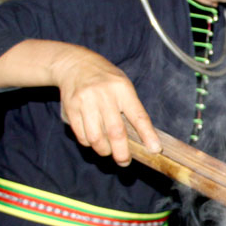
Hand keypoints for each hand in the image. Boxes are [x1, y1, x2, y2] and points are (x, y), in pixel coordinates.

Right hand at [49, 46, 160, 165]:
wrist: (74, 64)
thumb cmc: (105, 80)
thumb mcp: (123, 87)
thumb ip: (131, 109)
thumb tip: (143, 139)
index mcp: (122, 89)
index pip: (138, 116)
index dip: (147, 135)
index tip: (155, 149)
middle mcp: (104, 95)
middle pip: (115, 132)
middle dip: (122, 152)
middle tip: (124, 161)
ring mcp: (85, 102)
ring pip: (96, 138)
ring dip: (104, 150)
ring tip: (108, 151)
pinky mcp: (70, 109)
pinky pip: (82, 135)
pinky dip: (89, 143)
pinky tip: (94, 140)